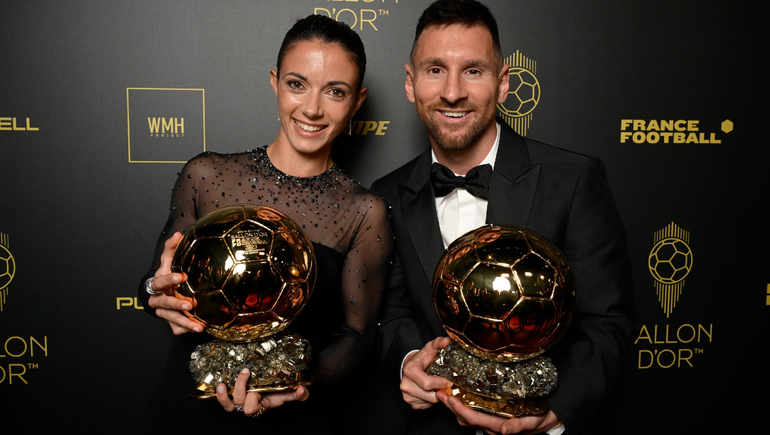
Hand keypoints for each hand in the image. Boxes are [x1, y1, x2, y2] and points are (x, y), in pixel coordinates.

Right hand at [146, 232, 204, 334]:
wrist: (162, 294)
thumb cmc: (167, 275)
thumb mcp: (168, 261)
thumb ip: (171, 248)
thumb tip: (178, 235)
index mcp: (157, 284)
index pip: (159, 282)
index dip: (168, 279)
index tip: (180, 276)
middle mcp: (159, 300)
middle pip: (164, 304)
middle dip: (176, 304)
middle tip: (190, 304)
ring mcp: (164, 312)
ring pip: (171, 319)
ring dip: (185, 322)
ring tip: (199, 326)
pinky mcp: (171, 322)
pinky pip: (176, 328)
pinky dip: (185, 329)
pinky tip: (197, 329)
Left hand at [216, 368, 309, 416]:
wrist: (270, 391)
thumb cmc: (277, 394)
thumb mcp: (288, 394)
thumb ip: (299, 395)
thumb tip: (302, 390)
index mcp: (260, 407)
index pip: (251, 408)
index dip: (252, 400)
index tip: (257, 392)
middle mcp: (247, 406)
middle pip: (239, 402)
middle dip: (241, 387)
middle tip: (247, 371)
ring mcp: (238, 401)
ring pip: (228, 404)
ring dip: (223, 395)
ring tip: (222, 384)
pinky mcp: (232, 395)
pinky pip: (223, 399)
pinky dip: (219, 394)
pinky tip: (220, 384)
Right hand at [400, 336, 453, 408]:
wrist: (409, 368)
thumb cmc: (421, 360)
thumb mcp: (429, 349)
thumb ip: (438, 343)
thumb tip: (447, 340)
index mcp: (410, 371)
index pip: (427, 383)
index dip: (441, 383)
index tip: (449, 381)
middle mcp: (405, 385)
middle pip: (430, 395)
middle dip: (441, 391)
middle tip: (447, 386)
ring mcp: (407, 396)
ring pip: (429, 402)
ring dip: (437, 396)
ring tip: (438, 387)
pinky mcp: (411, 403)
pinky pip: (426, 406)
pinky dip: (432, 401)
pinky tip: (431, 392)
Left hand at [436, 391, 560, 434]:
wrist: (546, 421)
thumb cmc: (540, 419)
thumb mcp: (533, 421)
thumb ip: (519, 426)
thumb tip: (504, 430)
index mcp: (498, 426)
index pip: (474, 419)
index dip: (459, 410)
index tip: (449, 398)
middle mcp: (490, 426)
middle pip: (465, 418)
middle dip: (450, 407)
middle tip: (439, 392)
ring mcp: (489, 422)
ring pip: (466, 417)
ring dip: (453, 406)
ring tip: (444, 392)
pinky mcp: (490, 416)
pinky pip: (472, 413)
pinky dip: (462, 405)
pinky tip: (458, 395)